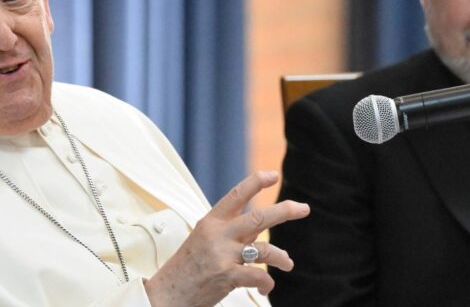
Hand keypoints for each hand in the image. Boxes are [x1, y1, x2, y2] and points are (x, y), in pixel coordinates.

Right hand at [145, 171, 309, 306]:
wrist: (166, 295)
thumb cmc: (186, 268)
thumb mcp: (203, 240)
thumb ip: (229, 231)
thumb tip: (257, 225)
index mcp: (211, 221)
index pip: (236, 194)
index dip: (256, 182)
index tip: (273, 175)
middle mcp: (217, 234)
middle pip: (258, 217)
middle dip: (285, 211)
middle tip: (304, 208)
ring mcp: (222, 255)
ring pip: (264, 249)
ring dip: (282, 257)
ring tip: (288, 262)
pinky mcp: (226, 277)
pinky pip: (258, 276)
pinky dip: (267, 283)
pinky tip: (265, 288)